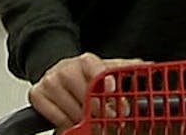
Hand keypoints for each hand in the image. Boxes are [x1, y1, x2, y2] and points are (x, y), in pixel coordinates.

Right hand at [29, 53, 146, 132]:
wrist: (58, 72)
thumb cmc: (85, 75)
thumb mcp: (106, 69)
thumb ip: (125, 69)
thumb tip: (149, 66)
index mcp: (86, 61)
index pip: (97, 70)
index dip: (104, 81)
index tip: (112, 91)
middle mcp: (66, 68)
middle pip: (84, 94)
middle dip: (99, 111)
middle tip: (110, 120)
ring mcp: (50, 81)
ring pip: (70, 109)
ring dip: (84, 121)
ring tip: (94, 124)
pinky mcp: (37, 93)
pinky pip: (55, 116)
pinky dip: (66, 125)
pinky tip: (75, 125)